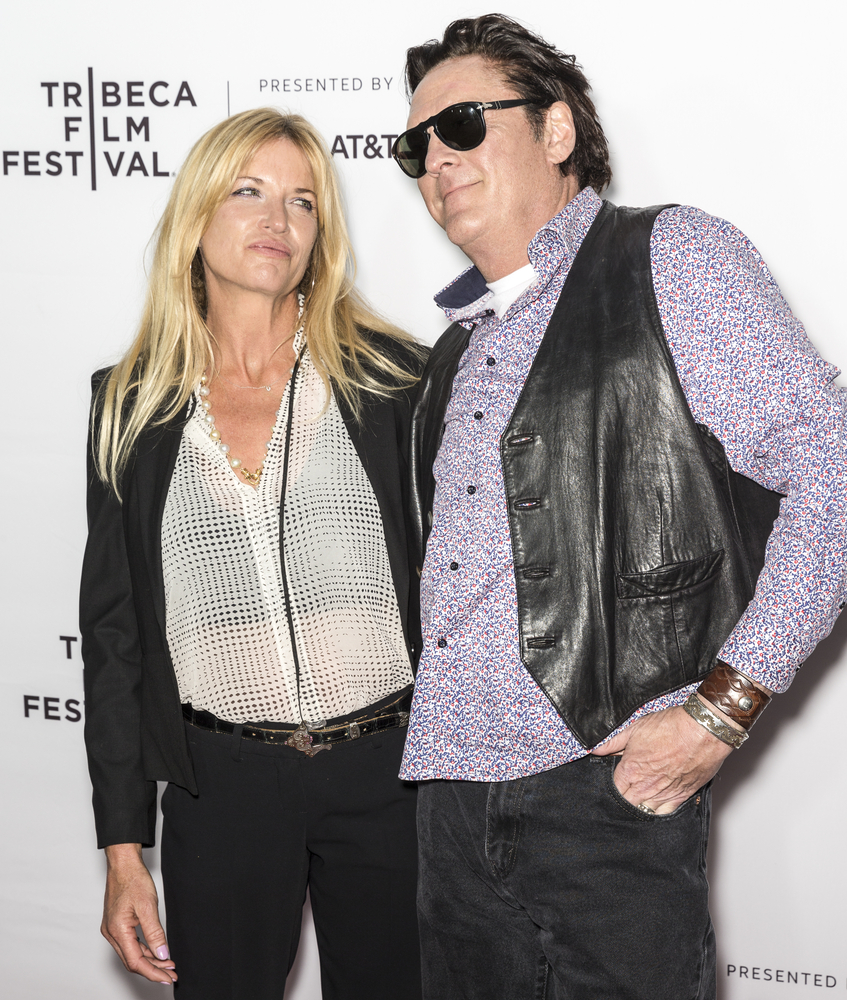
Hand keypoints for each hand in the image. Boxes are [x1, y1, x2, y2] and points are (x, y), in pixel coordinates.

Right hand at [102, 844, 176, 984]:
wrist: (123, 863)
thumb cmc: (133, 879)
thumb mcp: (148, 906)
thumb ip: (155, 932)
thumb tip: (162, 953)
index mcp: (117, 930)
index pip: (136, 961)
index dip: (153, 972)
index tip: (167, 978)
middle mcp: (111, 933)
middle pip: (133, 961)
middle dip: (153, 969)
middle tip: (171, 974)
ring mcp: (112, 929)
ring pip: (131, 953)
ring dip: (149, 961)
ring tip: (168, 965)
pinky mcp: (116, 924)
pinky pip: (130, 944)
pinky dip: (144, 949)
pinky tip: (156, 952)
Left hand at [591, 704, 734, 814]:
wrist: (703, 730)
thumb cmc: (670, 726)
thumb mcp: (635, 728)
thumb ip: (612, 742)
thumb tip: (593, 749)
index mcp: (630, 770)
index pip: (613, 790)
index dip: (612, 786)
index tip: (616, 781)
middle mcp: (645, 787)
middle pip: (627, 803)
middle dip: (624, 798)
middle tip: (627, 790)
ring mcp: (664, 794)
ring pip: (645, 811)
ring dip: (641, 806)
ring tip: (641, 797)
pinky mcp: (681, 797)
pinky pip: (665, 813)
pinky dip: (659, 811)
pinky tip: (657, 805)